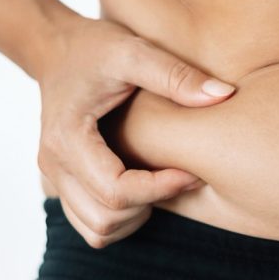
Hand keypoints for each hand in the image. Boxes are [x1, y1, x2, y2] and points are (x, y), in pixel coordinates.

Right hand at [36, 14, 235, 247]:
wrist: (57, 50)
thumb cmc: (94, 48)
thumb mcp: (134, 51)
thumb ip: (176, 75)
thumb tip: (223, 95)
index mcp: (67, 139)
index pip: (117, 191)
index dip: (161, 188)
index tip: (192, 172)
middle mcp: (54, 166)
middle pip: (107, 218)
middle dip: (152, 203)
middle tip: (183, 176)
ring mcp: (55, 179)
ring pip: (99, 230)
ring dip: (137, 217)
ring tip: (162, 183)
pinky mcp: (64, 185)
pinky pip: (92, 226)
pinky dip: (122, 219)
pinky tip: (143, 190)